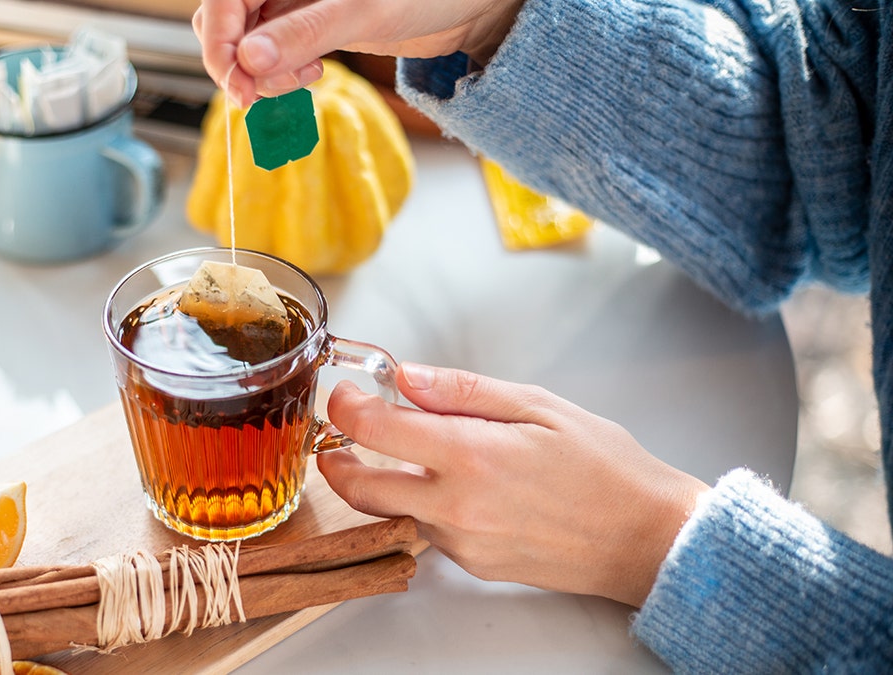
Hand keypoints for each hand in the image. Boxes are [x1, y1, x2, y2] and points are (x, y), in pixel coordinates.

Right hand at [192, 0, 525, 105]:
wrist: (467, 7)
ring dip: (259, 72)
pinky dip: (279, 73)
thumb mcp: (363, 12)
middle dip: (236, 62)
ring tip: (304, 78)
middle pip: (224, 20)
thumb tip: (250, 60)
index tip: (238, 84)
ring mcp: (291, 2)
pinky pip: (270, 52)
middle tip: (258, 96)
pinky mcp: (305, 25)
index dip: (220, 42)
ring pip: (244, 41)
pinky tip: (311, 73)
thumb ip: (305, 33)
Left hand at [317, 363, 709, 607]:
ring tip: (402, 452)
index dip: (347, 407)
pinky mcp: (472, 564)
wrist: (646, 538)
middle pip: (361, 487)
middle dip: (336, 459)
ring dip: (384, 482)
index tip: (346, 394)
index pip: (375, 430)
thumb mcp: (538, 405)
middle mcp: (456, 506)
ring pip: (393, 511)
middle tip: (338, 436)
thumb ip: (463, 391)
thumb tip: (406, 377)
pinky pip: (428, 530)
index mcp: (470, 456)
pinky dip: (424, 505)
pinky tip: (453, 484)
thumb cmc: (605, 468)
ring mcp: (461, 541)